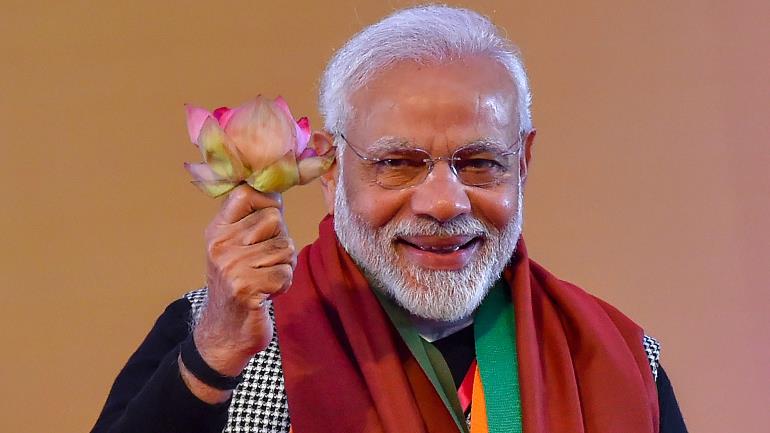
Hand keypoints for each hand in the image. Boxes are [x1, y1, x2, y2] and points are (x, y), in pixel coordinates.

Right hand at [193, 184, 295, 376]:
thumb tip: (276, 192)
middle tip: (265, 263)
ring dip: (284, 267)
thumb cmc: (240, 286)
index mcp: (217, 230)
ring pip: (285, 247)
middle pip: (275, 220)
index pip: (246, 193)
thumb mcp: (236, 248)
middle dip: (280, 242)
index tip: (269, 225)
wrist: (224, 333)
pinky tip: (266, 294)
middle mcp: (220, 245)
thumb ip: (252, 221)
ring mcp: (231, 266)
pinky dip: (283, 285)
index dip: (269, 202)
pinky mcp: (245, 287)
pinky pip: (285, 273)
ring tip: (265, 279)